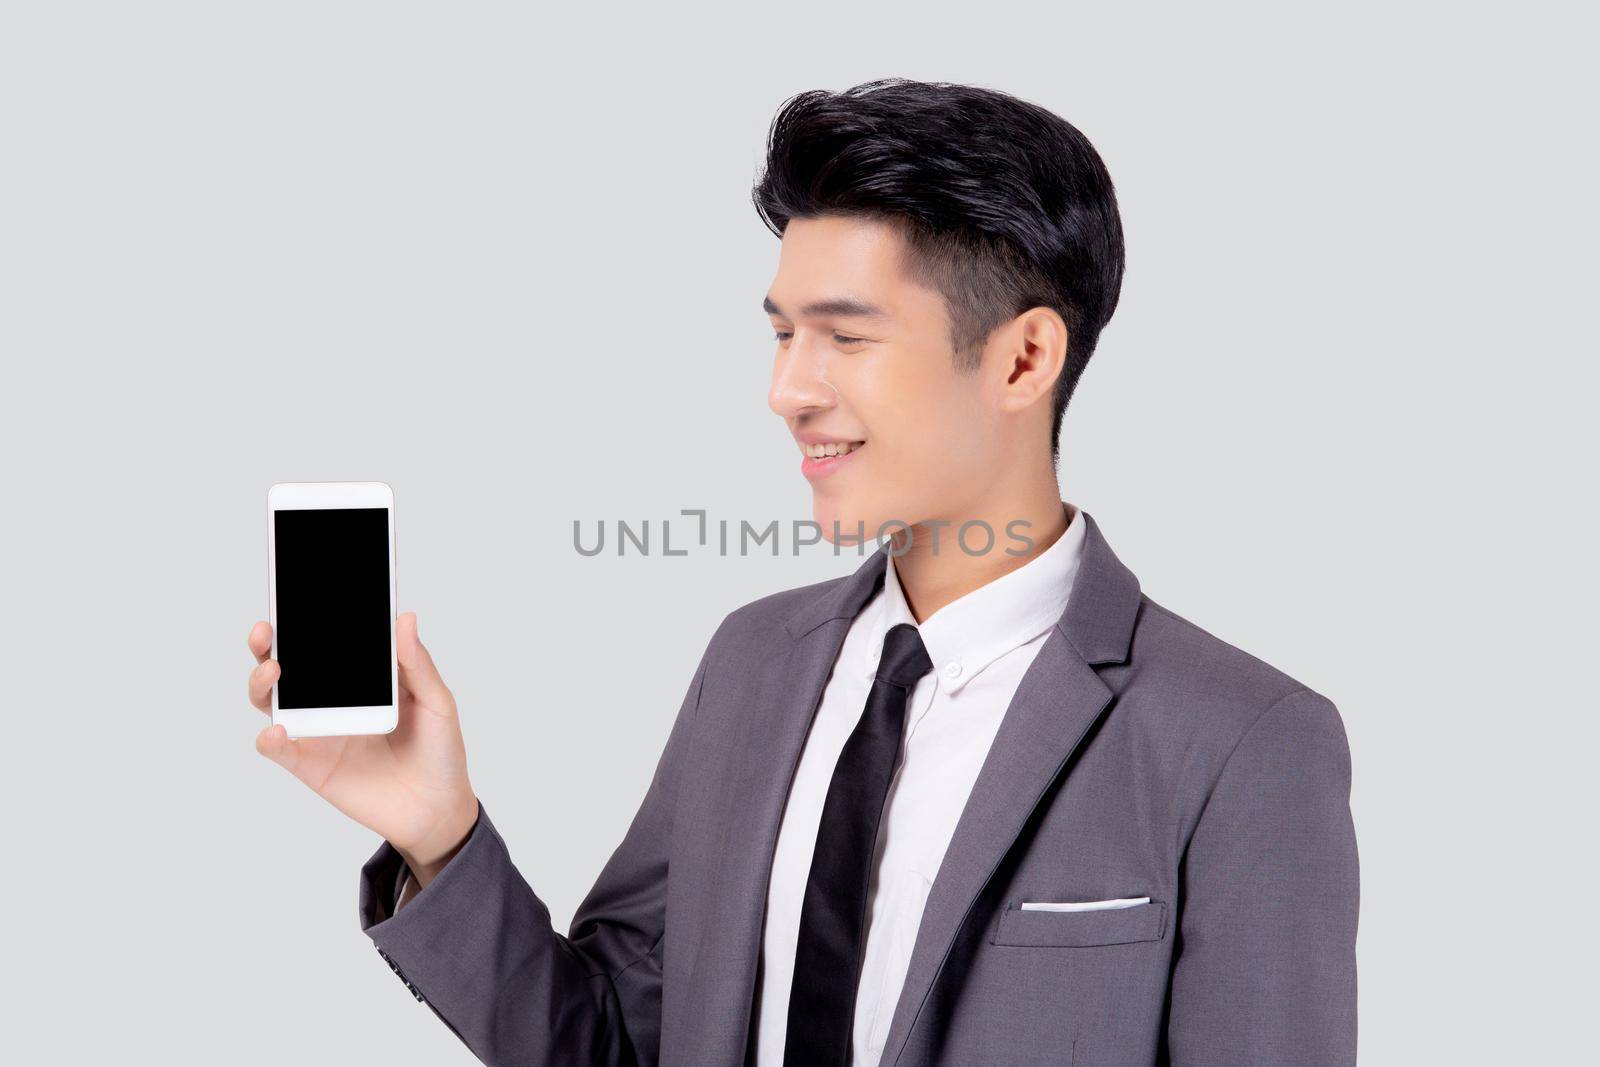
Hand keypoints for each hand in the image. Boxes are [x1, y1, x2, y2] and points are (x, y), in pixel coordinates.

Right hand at [247, 612, 478, 887]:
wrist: (438, 809)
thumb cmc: (440, 751)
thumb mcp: (437, 703)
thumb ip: (417, 665)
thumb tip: (405, 618)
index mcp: (362, 677)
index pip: (327, 642)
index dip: (308, 619)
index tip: (300, 596)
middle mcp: (333, 700)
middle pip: (288, 665)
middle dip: (269, 644)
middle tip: (267, 630)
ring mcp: (319, 731)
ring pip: (274, 701)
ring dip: (262, 683)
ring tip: (273, 671)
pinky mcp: (311, 766)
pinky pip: (280, 749)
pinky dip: (271, 739)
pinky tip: (277, 730)